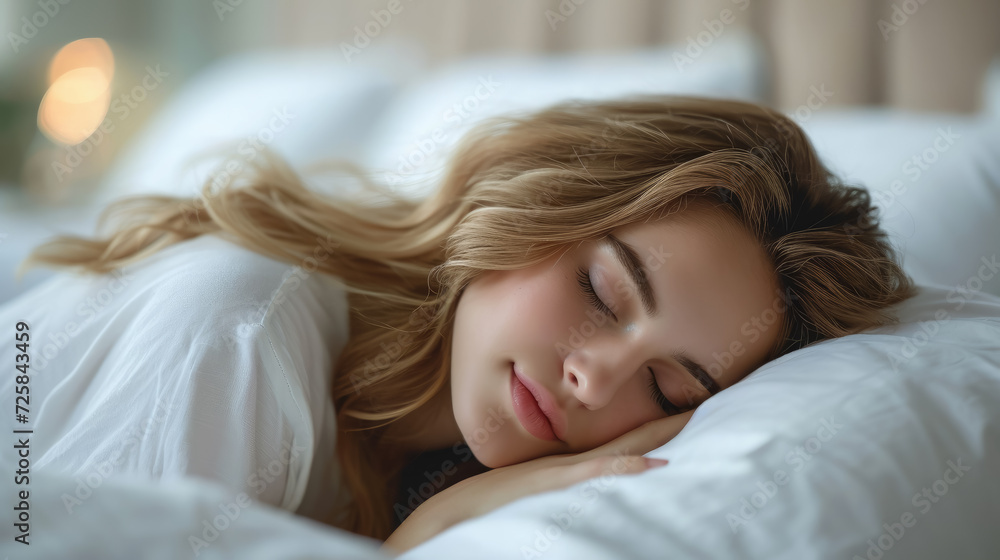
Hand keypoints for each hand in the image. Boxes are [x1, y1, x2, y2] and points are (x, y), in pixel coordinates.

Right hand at [379, 409, 695, 554]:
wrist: (442, 520)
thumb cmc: (483, 512)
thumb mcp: (529, 498)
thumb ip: (559, 492)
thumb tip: (595, 490)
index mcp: (572, 465)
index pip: (628, 442)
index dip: (662, 428)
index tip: (697, 413)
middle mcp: (573, 463)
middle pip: (635, 437)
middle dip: (674, 420)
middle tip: (714, 398)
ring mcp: (563, 474)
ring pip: (624, 449)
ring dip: (661, 434)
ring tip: (698, 415)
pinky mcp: (549, 487)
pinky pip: (594, 476)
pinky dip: (626, 470)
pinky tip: (655, 466)